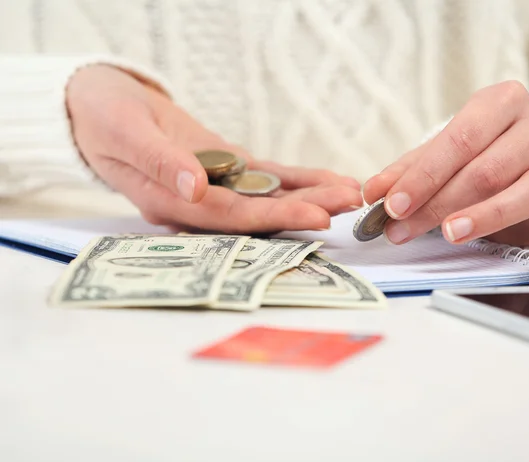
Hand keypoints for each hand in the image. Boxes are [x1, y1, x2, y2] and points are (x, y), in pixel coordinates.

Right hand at [66, 65, 361, 232]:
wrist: (99, 105)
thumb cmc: (102, 117)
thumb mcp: (124, 132)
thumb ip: (159, 163)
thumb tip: (196, 190)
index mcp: (169, 203)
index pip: (230, 217)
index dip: (274, 218)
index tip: (317, 217)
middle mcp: (197, 203)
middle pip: (258, 212)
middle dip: (306, 209)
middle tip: (350, 205)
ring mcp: (213, 186)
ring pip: (267, 196)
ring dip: (309, 195)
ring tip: (350, 193)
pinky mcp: (224, 167)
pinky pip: (264, 176)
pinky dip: (296, 178)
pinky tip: (327, 179)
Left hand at [363, 80, 528, 246]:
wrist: (528, 161)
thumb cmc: (479, 156)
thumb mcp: (441, 158)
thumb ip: (409, 172)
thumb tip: (372, 192)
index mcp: (500, 103)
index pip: (457, 141)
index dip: (422, 176)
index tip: (392, 204)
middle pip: (486, 168)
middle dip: (438, 204)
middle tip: (403, 229)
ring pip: (528, 188)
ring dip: (487, 215)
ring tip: (450, 233)